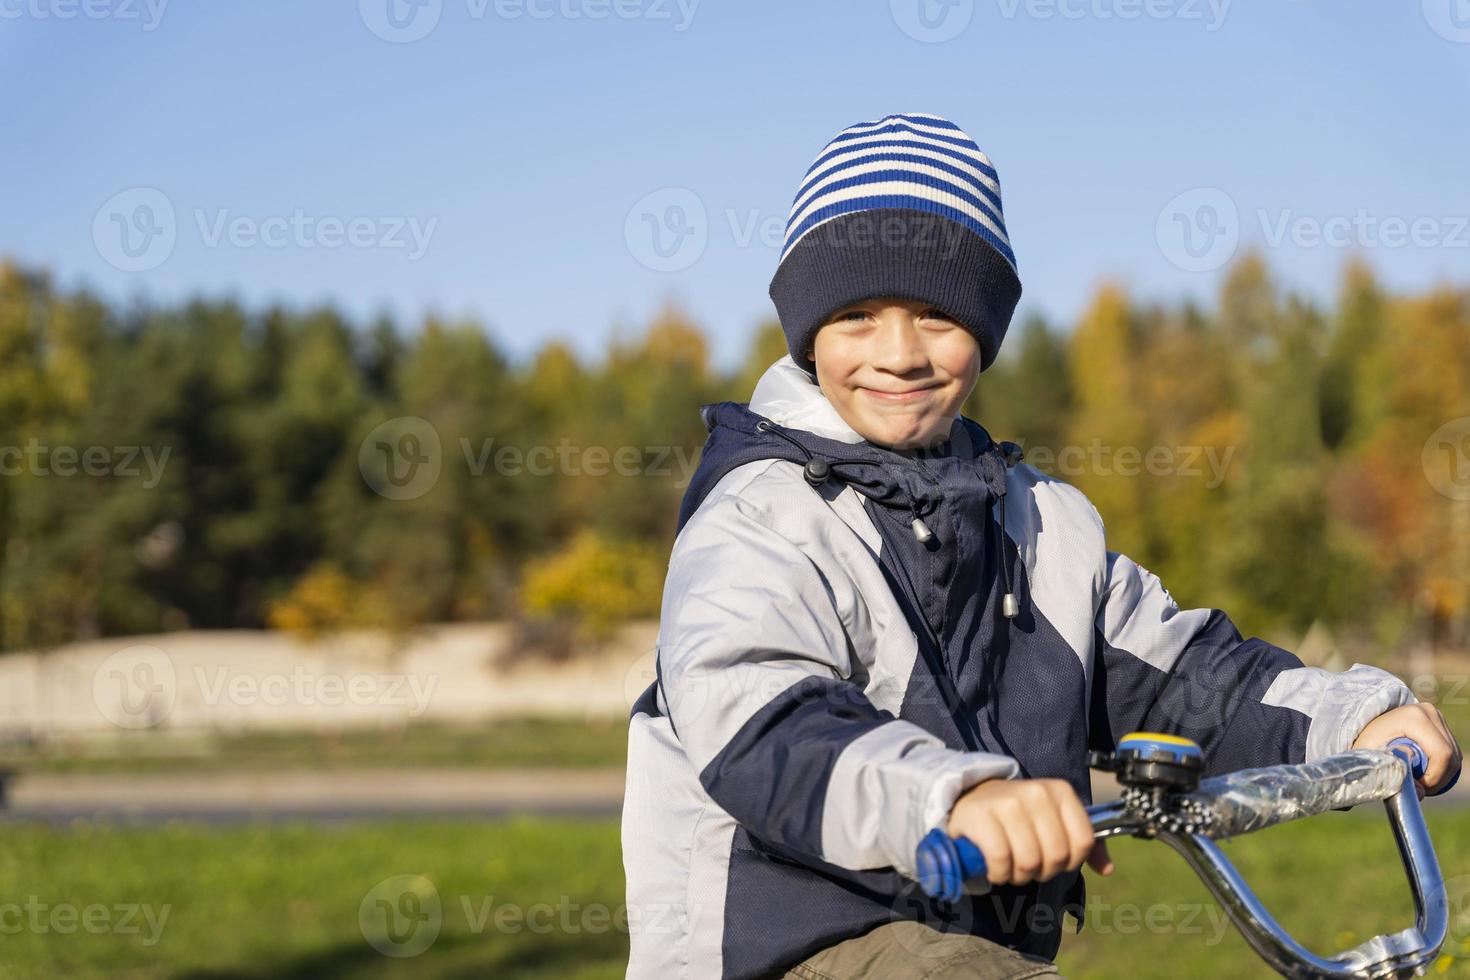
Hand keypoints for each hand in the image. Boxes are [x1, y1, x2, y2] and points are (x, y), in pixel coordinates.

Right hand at [946, 778, 1112, 886]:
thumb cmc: (1019, 816)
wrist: (971, 799)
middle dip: (1042, 871)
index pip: (1083, 841)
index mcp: (1060, 791)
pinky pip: (1001, 861)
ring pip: (1029, 861)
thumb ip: (1082, 841)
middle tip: (1028, 864)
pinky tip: (995, 867)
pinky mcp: (982, 815)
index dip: (1071, 861)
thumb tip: (1106, 868)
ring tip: (1011, 865)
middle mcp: (1037, 792)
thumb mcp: (1054, 821)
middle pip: (1056, 856)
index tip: (1054, 858)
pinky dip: (998, 873)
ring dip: (1019, 875)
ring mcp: (1008, 802)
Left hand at [1352, 702, 1461, 798]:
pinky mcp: (1439, 722)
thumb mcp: (1374, 759)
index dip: (1435, 776)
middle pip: (1451, 755)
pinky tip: (1427, 772)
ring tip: (1420, 780)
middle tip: (1420, 787)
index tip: (1419, 787)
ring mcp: (1435, 715)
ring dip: (1443, 774)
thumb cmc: (1366, 744)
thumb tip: (1420, 793)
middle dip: (1439, 778)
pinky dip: (1444, 767)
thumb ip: (1395, 776)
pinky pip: (1453, 751)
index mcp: (1414, 717)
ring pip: (1455, 755)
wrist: (1362, 726)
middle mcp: (1428, 712)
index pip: (1441, 753)